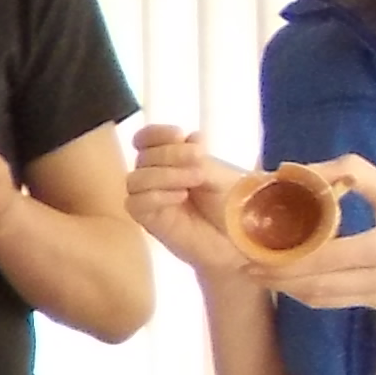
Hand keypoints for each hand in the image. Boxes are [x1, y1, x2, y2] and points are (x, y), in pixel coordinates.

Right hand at [125, 124, 254, 279]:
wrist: (240, 241)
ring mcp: (150, 200)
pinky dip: (156, 196)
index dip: (156, 134)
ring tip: (195, 180)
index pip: (147, 139)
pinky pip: (135, 204)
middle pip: (142, 156)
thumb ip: (198, 159)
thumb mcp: (220, 175)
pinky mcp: (148, 221)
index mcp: (172, 160)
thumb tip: (189, 137)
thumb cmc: (233, 206)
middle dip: (170, 154)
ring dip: (164, 175)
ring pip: (135, 179)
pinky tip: (180, 197)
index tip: (178, 134)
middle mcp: (157, 177)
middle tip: (199, 160)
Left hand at [257, 155, 375, 311]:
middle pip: (313, 285)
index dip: (282, 259)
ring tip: (261, 274)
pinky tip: (294, 279)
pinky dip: (311, 292)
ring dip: (288, 288)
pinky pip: (336, 302)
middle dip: (276, 278)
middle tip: (245, 266)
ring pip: (321, 299)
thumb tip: (299, 168)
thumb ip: (352, 175)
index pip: (320, 259)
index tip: (252, 251)